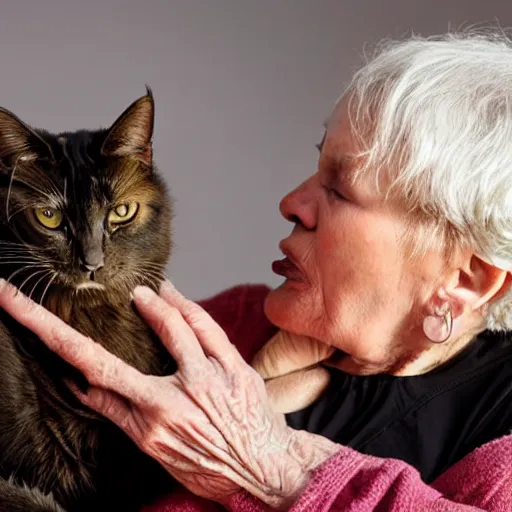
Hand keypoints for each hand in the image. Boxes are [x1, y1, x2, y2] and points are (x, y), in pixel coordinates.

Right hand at [0, 280, 338, 508]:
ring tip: (141, 291)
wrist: (267, 468)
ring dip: (152, 302)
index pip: (91, 375)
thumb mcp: (157, 449)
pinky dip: (188, 307)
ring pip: (173, 326)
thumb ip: (121, 413)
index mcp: (149, 421)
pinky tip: (174, 295)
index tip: (22, 308)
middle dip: (72, 321)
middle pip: (112, 354)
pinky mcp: (234, 366)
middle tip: (66, 291)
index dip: (50, 338)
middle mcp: (173, 399)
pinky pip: (208, 327)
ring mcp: (208, 379)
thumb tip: (85, 385)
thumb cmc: (211, 462)